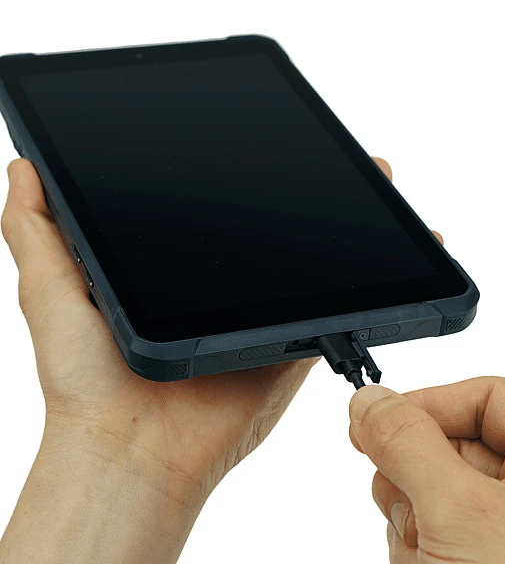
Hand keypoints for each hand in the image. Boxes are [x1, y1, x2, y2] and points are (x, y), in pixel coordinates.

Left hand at [0, 156, 410, 507]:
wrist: (133, 453)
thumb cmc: (86, 383)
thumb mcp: (50, 293)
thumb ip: (38, 231)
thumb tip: (26, 167)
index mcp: (170, 271)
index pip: (210, 206)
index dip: (235, 171)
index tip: (254, 134)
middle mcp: (218, 289)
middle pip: (267, 229)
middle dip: (302, 189)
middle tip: (327, 149)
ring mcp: (257, 315)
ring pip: (308, 261)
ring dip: (340, 222)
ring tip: (371, 177)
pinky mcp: (288, 344)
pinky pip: (329, 309)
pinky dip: (358, 282)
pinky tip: (386, 242)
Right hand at [349, 379, 504, 562]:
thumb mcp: (459, 514)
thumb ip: (407, 442)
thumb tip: (369, 399)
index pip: (487, 398)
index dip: (428, 403)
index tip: (375, 420)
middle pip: (452, 443)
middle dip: (416, 474)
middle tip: (403, 499)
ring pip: (433, 487)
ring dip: (412, 517)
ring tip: (428, 556)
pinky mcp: (480, 560)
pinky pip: (430, 526)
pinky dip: (415, 546)